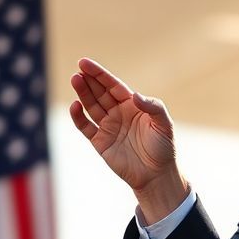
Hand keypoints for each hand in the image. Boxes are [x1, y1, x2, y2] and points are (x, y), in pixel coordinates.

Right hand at [69, 58, 187, 221]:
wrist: (157, 174)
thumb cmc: (163, 147)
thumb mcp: (164, 124)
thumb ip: (153, 107)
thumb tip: (134, 95)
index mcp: (132, 105)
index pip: (113, 85)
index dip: (100, 74)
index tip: (85, 63)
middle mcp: (118, 113)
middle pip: (100, 93)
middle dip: (89, 81)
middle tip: (79, 70)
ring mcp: (108, 127)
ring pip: (91, 106)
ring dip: (82, 94)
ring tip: (75, 80)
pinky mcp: (100, 142)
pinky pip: (85, 127)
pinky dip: (78, 117)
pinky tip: (75, 106)